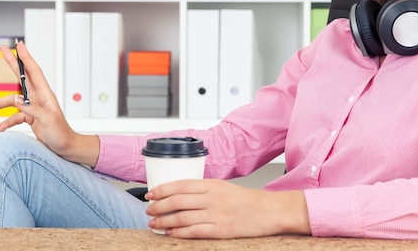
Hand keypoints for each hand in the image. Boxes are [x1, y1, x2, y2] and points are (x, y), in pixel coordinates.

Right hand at [0, 42, 99, 166]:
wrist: (65, 148)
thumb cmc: (61, 134)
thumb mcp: (48, 121)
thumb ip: (32, 109)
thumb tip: (16, 99)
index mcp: (46, 95)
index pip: (34, 72)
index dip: (26, 58)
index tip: (19, 45)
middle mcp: (39, 98)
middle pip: (22, 77)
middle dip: (12, 63)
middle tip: (3, 49)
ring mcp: (33, 107)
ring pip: (12, 101)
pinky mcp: (29, 118)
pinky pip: (14, 117)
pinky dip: (5, 122)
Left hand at [145, 179, 310, 238]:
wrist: (268, 211)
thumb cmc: (246, 200)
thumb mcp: (223, 188)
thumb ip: (203, 190)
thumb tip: (179, 194)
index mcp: (212, 184)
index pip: (180, 185)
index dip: (162, 189)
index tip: (150, 194)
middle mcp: (212, 198)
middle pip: (177, 201)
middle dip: (158, 206)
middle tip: (149, 211)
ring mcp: (216, 214)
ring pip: (182, 216)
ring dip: (164, 221)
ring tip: (154, 224)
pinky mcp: (221, 230)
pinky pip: (194, 231)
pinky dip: (178, 232)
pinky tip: (170, 233)